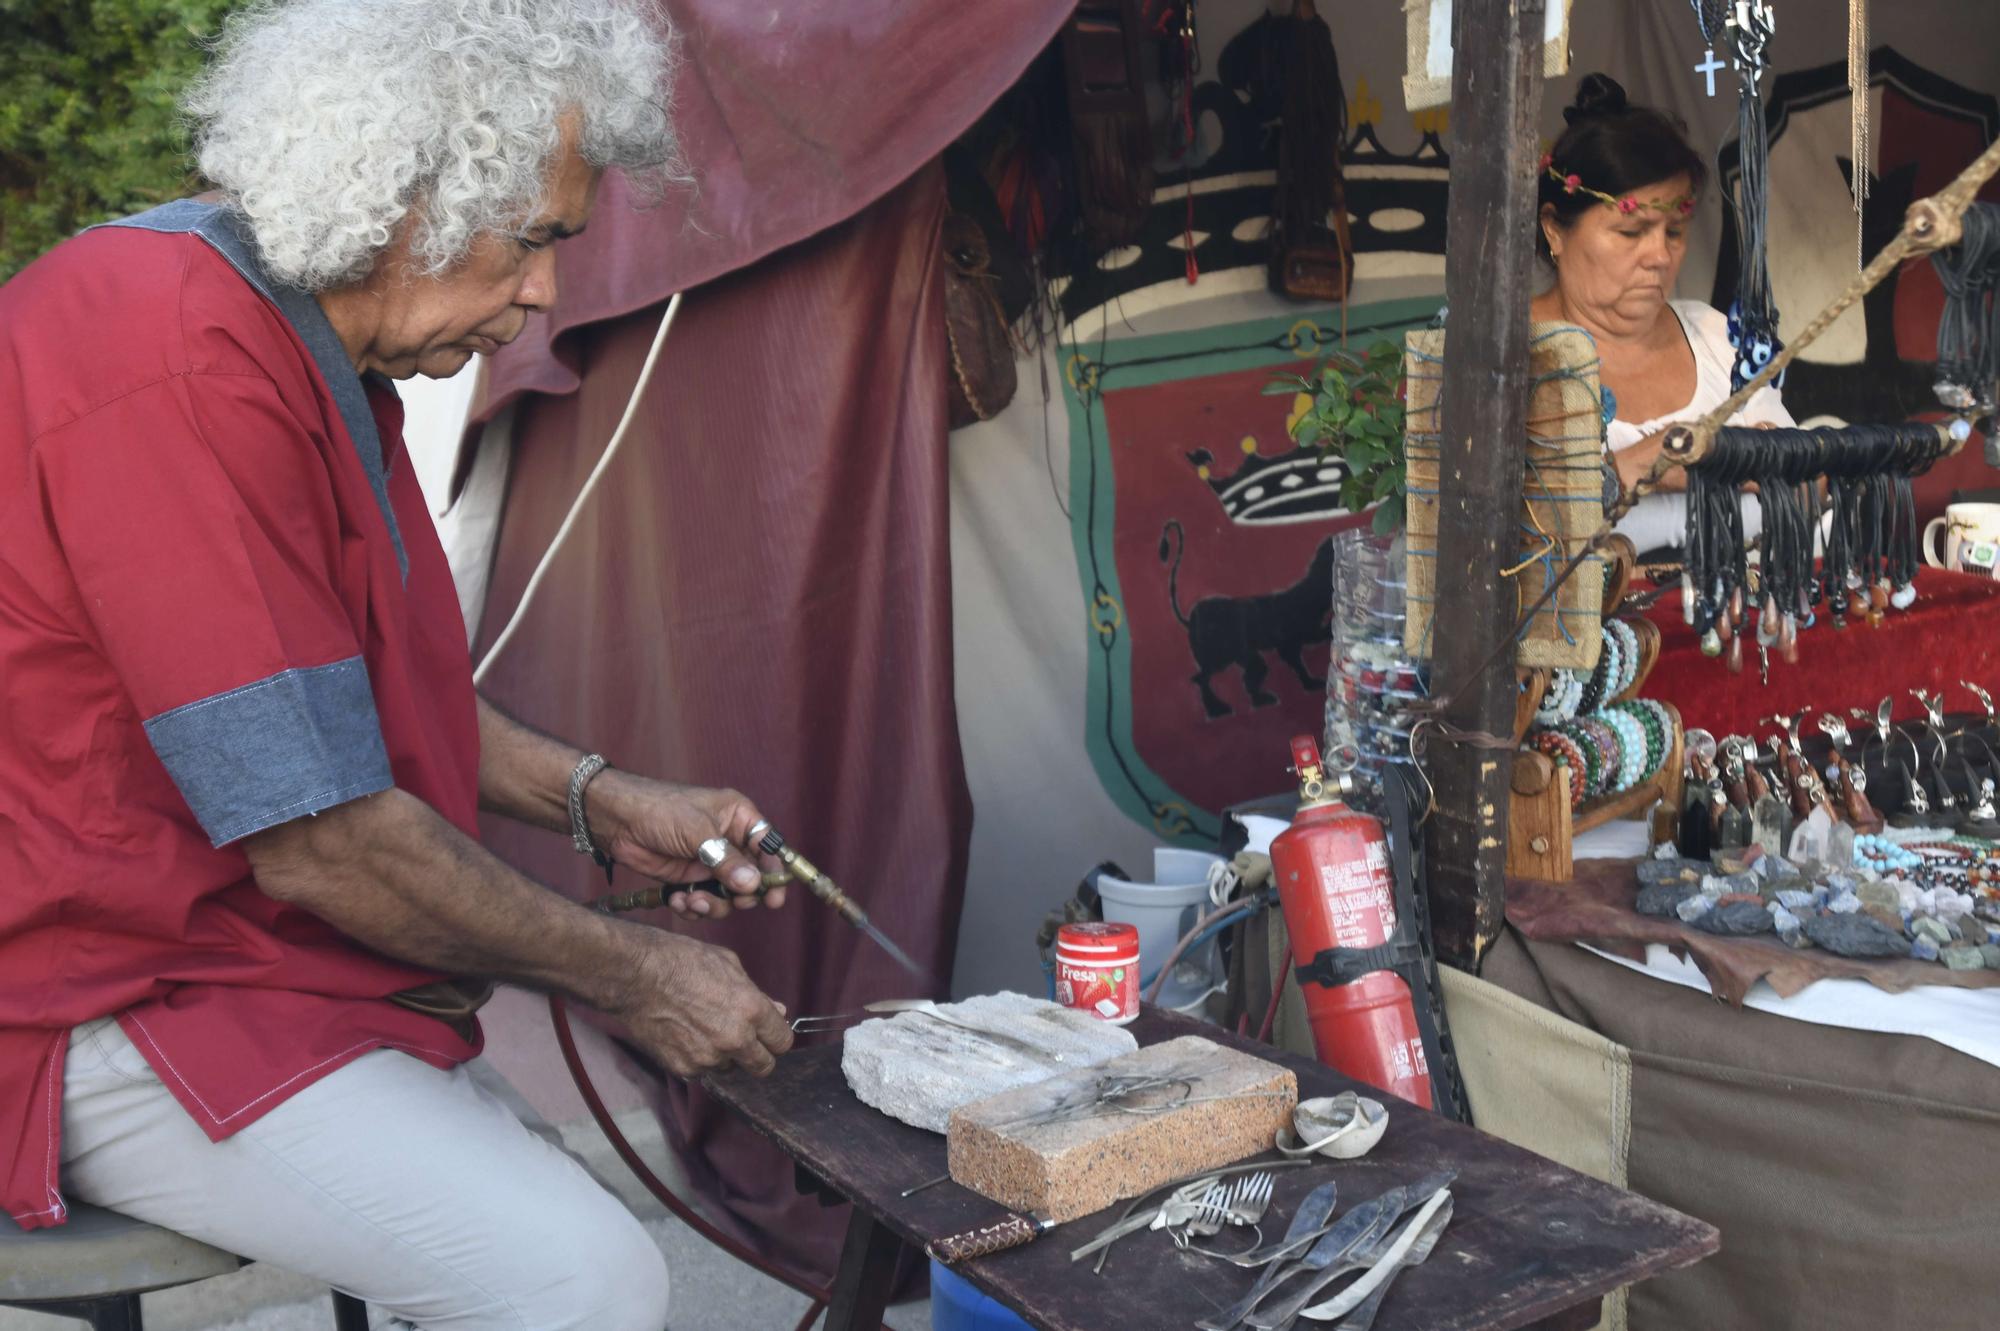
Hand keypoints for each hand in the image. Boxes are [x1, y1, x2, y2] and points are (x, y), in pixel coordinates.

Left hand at [588, 771, 788, 919]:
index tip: (775, 898)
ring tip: (695, 901)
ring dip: (714, 904)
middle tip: (733, 901)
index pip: (768, 847)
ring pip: (728, 896)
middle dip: (742, 895)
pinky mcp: (689, 879)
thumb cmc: (661, 810)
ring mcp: (708, 862)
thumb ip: (727, 861)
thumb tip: (753, 885)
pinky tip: (678, 901)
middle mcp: (728, 841)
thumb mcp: (698, 833)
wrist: (616, 820)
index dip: (775, 872)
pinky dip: (693, 907)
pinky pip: (704, 902)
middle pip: (752, 877)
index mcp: (738, 818)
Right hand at [614, 929, 793, 1076]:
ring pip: (729, 1069)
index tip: (769, 1034)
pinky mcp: (683, 1068)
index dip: (776, 1036)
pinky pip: (701, 1071)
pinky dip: (698, 1059)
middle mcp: (734, 1038)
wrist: (634, 974)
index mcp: (751, 1010)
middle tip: (746, 1043)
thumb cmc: (681, 960)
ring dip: (725, 1056)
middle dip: (759, 1056)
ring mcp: (708, 1057)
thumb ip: (756, 993)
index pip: (782, 1041)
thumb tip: (778, 1010)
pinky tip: (685, 1035)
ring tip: (704, 1029)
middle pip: (763, 1067)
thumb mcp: (728, 964)